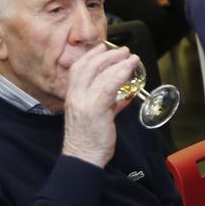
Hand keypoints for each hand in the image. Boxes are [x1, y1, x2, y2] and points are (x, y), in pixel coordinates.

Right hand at [61, 44, 140, 167]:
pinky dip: (120, 75)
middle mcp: (75, 97)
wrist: (83, 158)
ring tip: (131, 58)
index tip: (103, 47)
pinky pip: (108, 87)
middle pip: (89, 67)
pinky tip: (129, 70)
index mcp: (72, 97)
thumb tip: (124, 97)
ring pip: (99, 74)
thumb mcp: (96, 117)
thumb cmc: (89, 140)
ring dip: (117, 62)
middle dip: (107, 55)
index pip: (79, 68)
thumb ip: (108, 104)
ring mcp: (84, 102)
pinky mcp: (95, 110)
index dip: (91, 55)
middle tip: (123, 51)